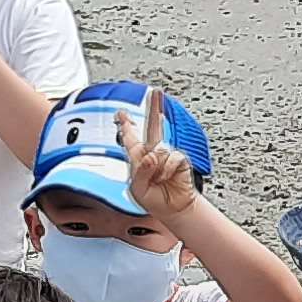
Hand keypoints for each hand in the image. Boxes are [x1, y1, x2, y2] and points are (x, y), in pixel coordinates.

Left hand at [120, 87, 198, 225]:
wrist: (172, 209)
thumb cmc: (153, 198)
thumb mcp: (137, 188)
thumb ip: (141, 171)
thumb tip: (151, 156)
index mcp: (138, 157)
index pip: (131, 138)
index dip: (126, 125)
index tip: (122, 113)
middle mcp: (153, 152)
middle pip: (153, 126)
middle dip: (154, 107)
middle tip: (156, 92)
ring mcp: (166, 155)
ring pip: (158, 150)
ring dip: (156, 169)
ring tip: (157, 180)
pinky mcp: (179, 159)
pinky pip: (171, 158)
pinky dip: (166, 170)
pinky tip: (167, 178)